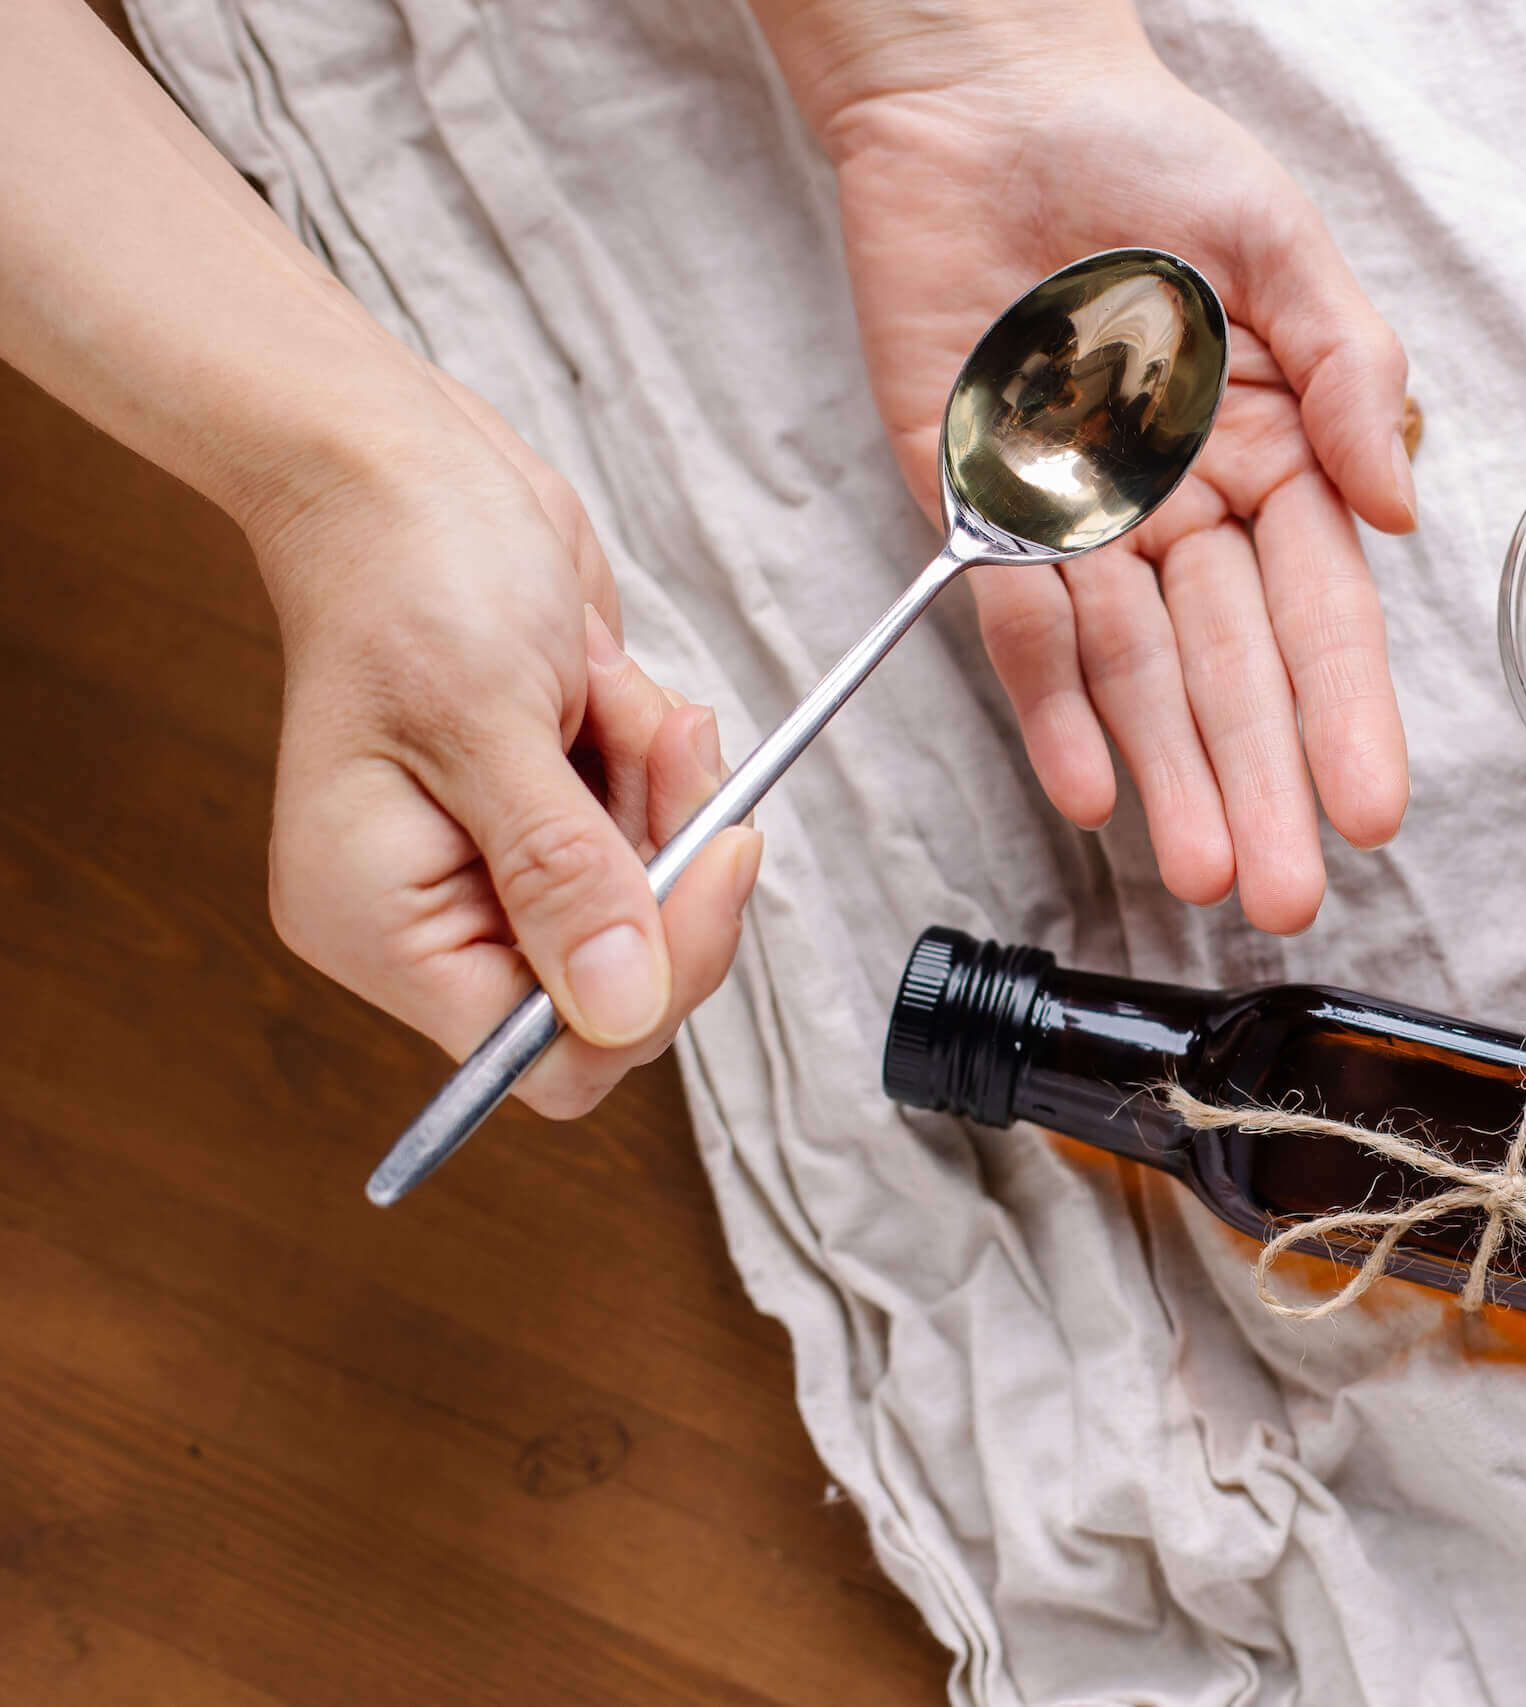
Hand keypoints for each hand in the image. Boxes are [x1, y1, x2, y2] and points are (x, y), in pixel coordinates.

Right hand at [255, 384, 763, 1116]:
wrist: (409, 466)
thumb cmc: (409, 570)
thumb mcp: (485, 721)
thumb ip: (562, 876)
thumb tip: (620, 1009)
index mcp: (382, 927)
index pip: (541, 1057)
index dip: (648, 987)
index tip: (706, 868)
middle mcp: (435, 917)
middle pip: (620, 984)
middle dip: (667, 864)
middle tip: (670, 750)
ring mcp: (498, 868)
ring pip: (652, 902)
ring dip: (665, 796)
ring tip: (617, 696)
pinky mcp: (553, 814)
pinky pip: (654, 833)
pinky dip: (659, 763)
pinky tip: (613, 687)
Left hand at [815, 37, 1415, 934]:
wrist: (988, 96)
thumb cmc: (1150, 156)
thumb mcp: (1284, 246)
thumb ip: (1351, 373)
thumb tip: (1399, 511)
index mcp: (1273, 457)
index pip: (1321, 612)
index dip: (1347, 712)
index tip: (1372, 806)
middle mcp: (1182, 510)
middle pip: (1229, 670)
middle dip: (1259, 783)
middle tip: (1285, 890)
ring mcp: (1080, 520)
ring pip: (1130, 673)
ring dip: (1164, 774)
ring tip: (1202, 868)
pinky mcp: (977, 505)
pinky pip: (1014, 622)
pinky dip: (1046, 706)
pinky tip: (1085, 791)